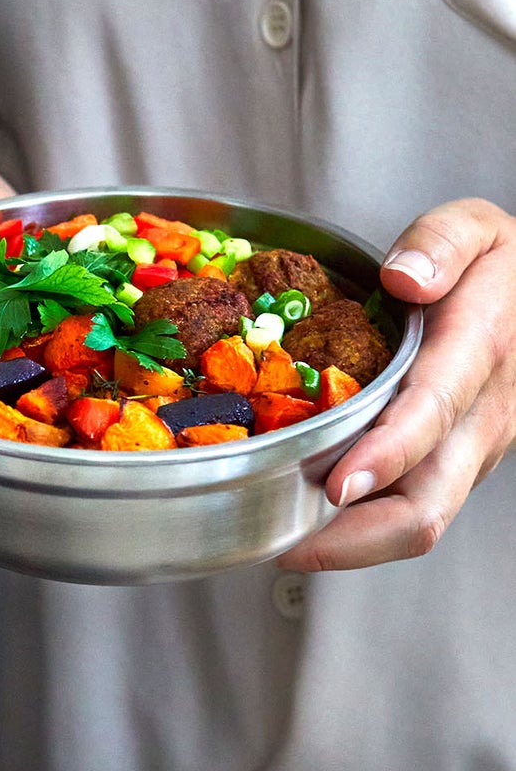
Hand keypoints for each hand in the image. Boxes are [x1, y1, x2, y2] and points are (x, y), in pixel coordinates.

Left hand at [280, 197, 515, 572]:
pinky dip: (360, 531)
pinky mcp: (458, 468)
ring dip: (349, 543)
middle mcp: (482, 416)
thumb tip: (403, 279)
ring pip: (419, 521)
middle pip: (427, 502)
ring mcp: (473, 451)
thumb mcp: (476, 226)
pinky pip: (412, 511)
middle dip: (355, 535)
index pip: (433, 413)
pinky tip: (304, 525)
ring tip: (276, 542)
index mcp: (483, 349)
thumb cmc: (499, 263)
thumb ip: (440, 243)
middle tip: (281, 542)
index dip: (385, 455)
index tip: (336, 485)